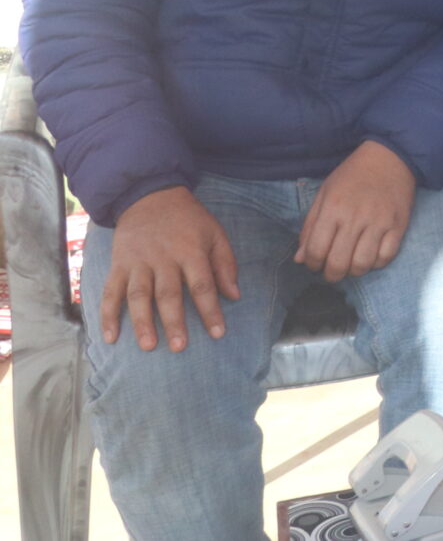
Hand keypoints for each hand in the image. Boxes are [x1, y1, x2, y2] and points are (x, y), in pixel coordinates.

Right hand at [99, 186, 238, 350]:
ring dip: (142, 322)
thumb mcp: (214, 233)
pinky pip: (110, 291)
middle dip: (174, 322)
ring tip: (148, 346)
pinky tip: (110, 336)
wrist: (150, 195)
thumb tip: (234, 296)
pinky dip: (108, 315)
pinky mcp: (118, 264)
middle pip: (168, 294)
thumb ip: (225, 264)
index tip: (217, 334)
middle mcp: (163, 258)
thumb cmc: (188, 219)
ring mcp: (138, 262)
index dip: (211, 310)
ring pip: (138, 295)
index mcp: (190, 250)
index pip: (203, 285)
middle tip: (180, 347)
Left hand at [294, 140, 415, 282]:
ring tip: (352, 263)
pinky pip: (386, 258)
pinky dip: (376, 263)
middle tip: (332, 271)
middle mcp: (355, 217)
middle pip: (339, 263)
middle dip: (331, 275)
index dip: (312, 264)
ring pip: (363, 264)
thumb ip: (310, 226)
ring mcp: (379, 222)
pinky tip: (371, 255)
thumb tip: (301, 258)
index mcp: (333, 208)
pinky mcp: (399, 225)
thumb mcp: (324, 194)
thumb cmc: (352, 175)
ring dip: (354, 271)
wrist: (391, 157)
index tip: (315, 263)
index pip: (316, 251)